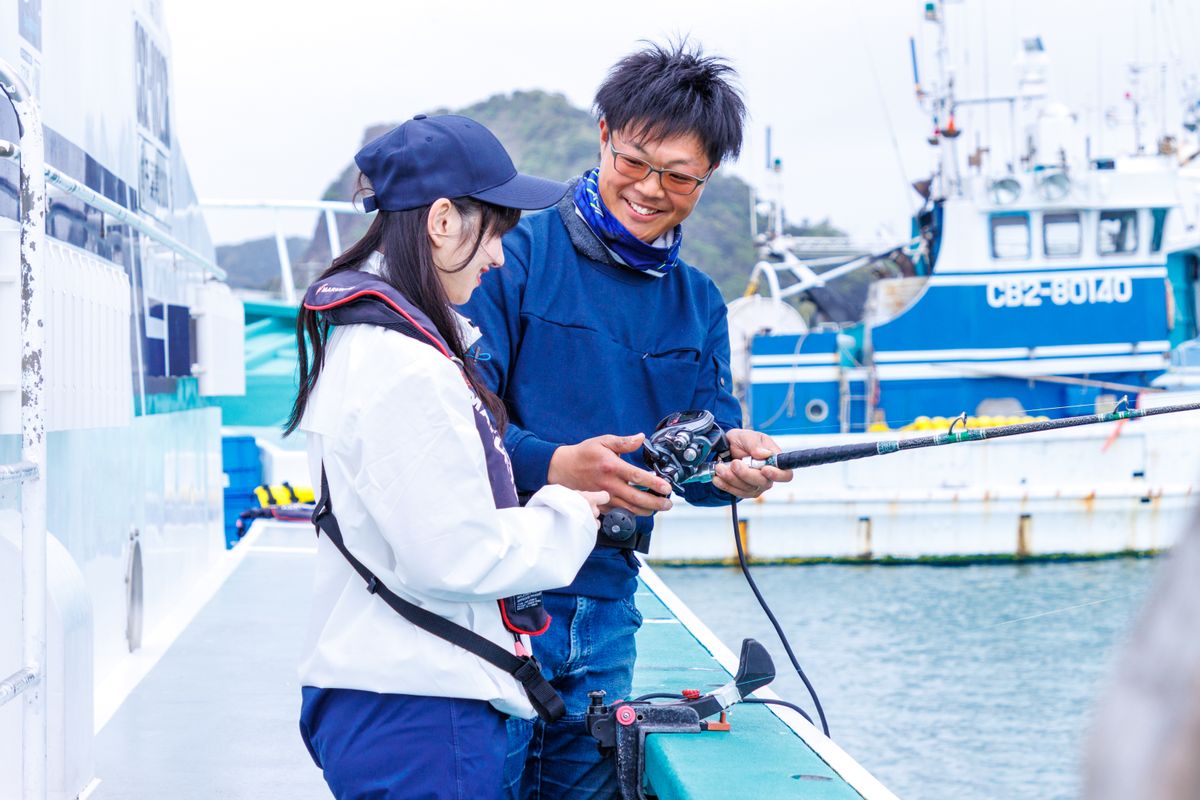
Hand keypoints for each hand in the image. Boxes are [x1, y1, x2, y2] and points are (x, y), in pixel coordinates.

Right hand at [548, 433, 672, 516]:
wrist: (561, 468)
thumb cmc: (583, 454)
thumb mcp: (603, 441)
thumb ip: (624, 442)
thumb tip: (641, 438)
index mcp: (612, 467)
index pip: (638, 477)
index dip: (655, 484)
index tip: (667, 488)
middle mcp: (609, 485)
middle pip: (637, 499)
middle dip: (656, 503)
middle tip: (668, 503)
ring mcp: (604, 497)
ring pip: (630, 510)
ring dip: (647, 511)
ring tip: (658, 508)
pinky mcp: (599, 506)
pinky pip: (619, 513)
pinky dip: (632, 514)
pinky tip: (640, 510)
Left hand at [712, 428, 793, 498]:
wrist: (725, 447)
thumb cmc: (741, 441)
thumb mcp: (747, 436)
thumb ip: (755, 444)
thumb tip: (764, 454)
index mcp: (774, 461)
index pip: (786, 474)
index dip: (777, 475)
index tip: (764, 469)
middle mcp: (767, 476)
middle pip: (763, 483)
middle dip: (746, 474)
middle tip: (734, 463)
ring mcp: (756, 485)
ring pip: (747, 489)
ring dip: (731, 478)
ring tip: (720, 466)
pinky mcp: (744, 491)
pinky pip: (736, 492)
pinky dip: (725, 484)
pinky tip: (718, 477)